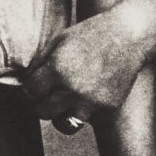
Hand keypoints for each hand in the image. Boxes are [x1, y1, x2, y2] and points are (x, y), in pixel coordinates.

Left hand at [22, 16, 148, 124]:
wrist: (129, 35)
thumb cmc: (92, 33)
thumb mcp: (60, 40)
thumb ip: (41, 62)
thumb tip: (26, 81)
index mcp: (57, 68)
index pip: (30, 91)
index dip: (30, 89)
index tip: (34, 86)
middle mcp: (72, 88)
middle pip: (42, 111)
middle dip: (40, 104)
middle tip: (44, 97)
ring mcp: (91, 100)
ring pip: (65, 122)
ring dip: (62, 112)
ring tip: (65, 100)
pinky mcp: (107, 106)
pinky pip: (88, 115)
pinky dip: (86, 107)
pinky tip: (91, 90)